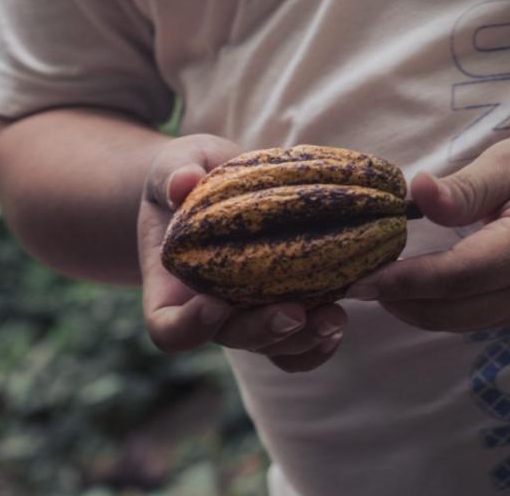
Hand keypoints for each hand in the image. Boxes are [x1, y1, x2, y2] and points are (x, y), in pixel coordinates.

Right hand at [137, 134, 346, 371]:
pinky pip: (299, 344)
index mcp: (171, 289)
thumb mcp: (176, 163)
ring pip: (272, 346)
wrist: (220, 183)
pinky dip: (321, 343)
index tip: (214, 304)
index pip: (168, 328)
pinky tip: (340, 321)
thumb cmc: (190, 175)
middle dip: (264, 332)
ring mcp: (249, 314)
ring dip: (304, 338)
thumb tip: (183, 183)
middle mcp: (211, 312)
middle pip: (232, 339)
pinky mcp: (284, 305)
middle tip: (295, 313)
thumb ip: (172, 173)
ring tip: (334, 316)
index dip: (189, 327)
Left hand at [346, 130, 509, 331]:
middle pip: (453, 312)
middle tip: (352, 283)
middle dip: (399, 302)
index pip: (457, 277)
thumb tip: (415, 195)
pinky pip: (473, 319)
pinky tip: (408, 289)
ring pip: (460, 323)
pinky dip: (436, 310)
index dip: (405, 281)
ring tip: (371, 286)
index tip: (360, 277)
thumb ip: (465, 187)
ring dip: (413, 310)